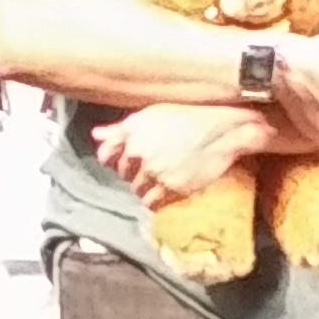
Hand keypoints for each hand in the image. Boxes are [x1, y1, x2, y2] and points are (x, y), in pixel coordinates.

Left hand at [94, 102, 262, 206]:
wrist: (223, 131)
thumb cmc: (190, 117)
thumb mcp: (152, 115)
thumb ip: (120, 128)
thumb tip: (95, 134)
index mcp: (132, 131)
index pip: (106, 154)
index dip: (113, 160)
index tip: (123, 162)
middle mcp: (138, 151)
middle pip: (123, 174)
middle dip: (133, 173)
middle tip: (152, 168)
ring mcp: (154, 171)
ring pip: (137, 190)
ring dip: (145, 188)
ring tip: (162, 179)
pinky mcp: (170, 187)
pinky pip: (152, 203)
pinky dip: (156, 200)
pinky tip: (167, 191)